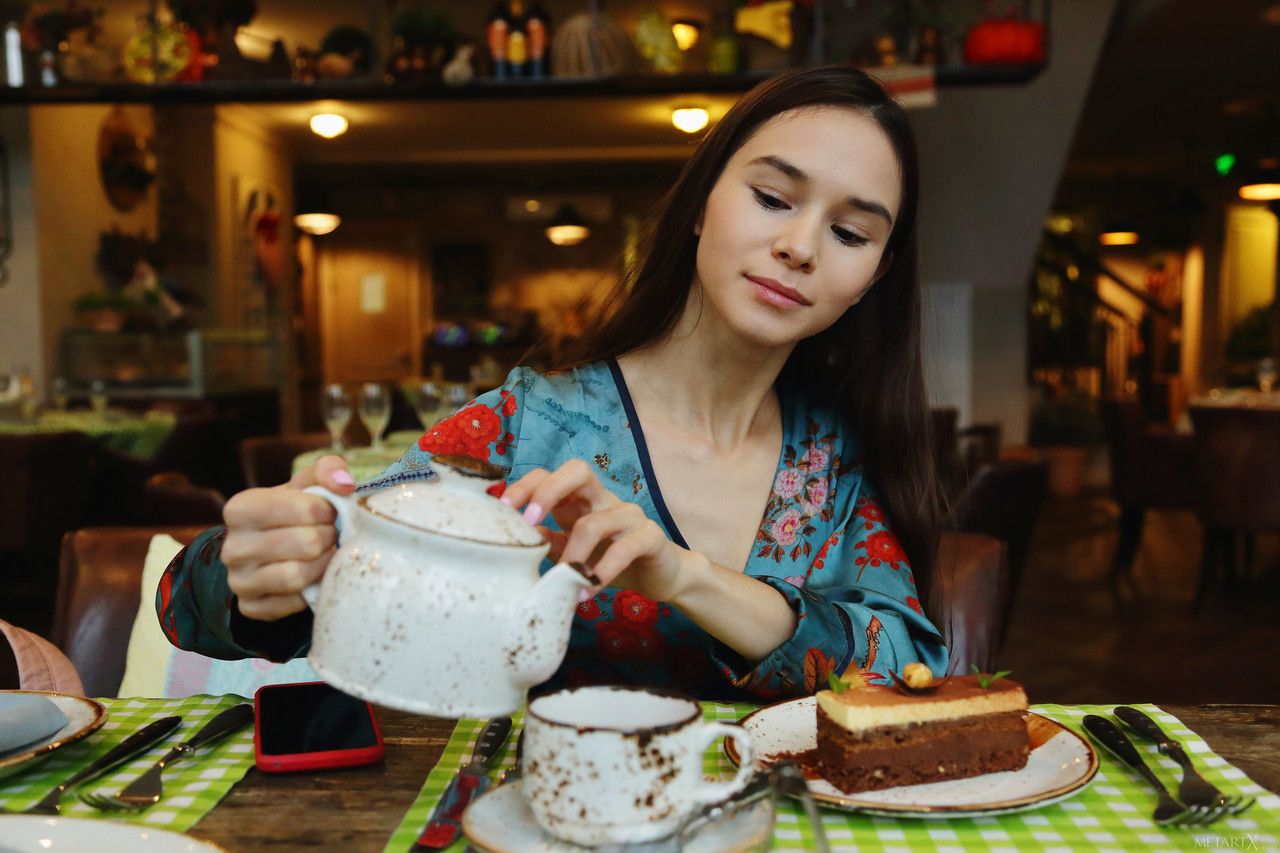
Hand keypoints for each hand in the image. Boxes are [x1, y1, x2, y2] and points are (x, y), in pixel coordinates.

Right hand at [221, 456, 355, 620]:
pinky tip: (313, 577)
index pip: (302, 509)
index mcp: (240, 509)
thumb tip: (344, 484)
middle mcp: (232, 547)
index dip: (327, 510)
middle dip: (328, 538)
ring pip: (297, 576)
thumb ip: (327, 470)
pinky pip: (292, 604)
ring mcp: (238, 580)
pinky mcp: (250, 606)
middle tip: (331, 535)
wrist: (274, 547)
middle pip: (305, 544)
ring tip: (326, 554)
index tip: (330, 512)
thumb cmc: (293, 511)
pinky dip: (310, 591)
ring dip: (324, 565)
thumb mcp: (306, 484)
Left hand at [499, 459, 697, 601]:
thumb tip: (514, 540)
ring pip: (594, 523)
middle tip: (529, 521)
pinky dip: (602, 572)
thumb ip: (548, 541)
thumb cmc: (609, 559)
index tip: (502, 507)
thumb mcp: (572, 550)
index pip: (550, 474)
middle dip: (548, 490)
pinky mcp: (649, 536)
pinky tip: (588, 591)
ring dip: (572, 556)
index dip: (526, 485)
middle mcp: (603, 499)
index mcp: (579, 500)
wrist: (660, 575)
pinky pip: (624, 549)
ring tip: (562, 582)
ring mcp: (628, 515)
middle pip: (578, 471)